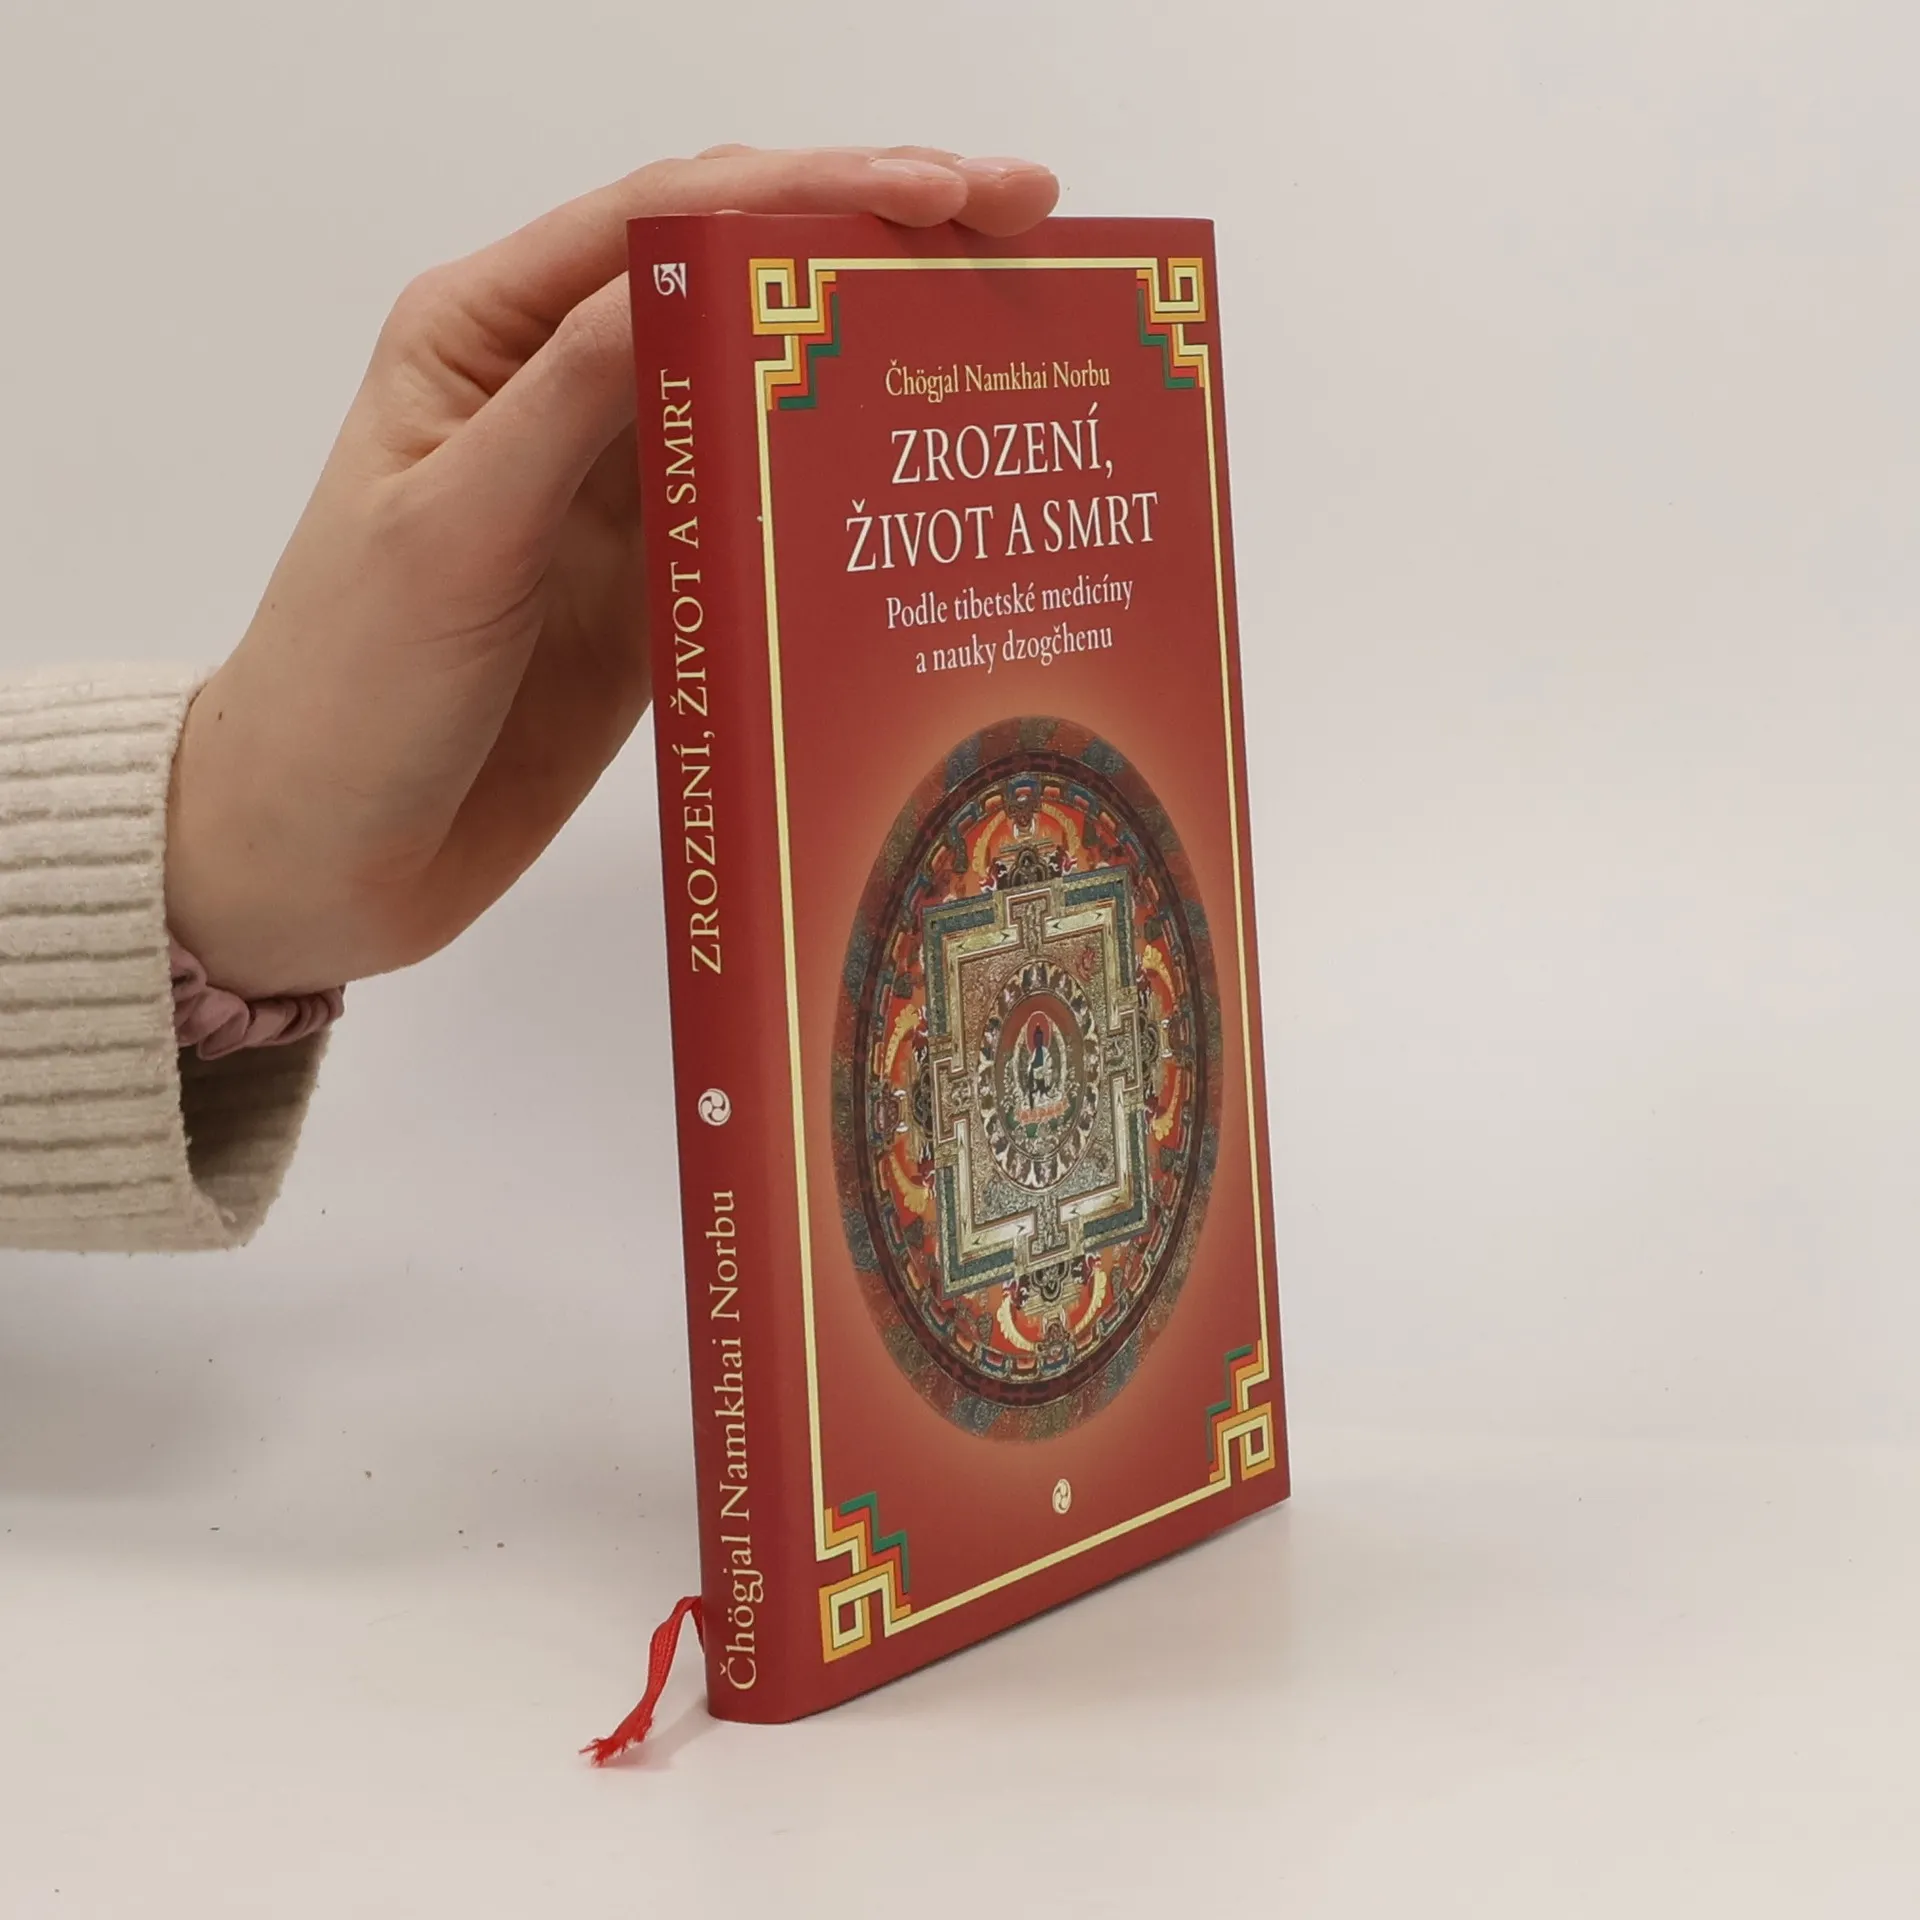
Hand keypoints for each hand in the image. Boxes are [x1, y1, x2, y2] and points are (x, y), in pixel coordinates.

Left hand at [165, 145, 1058, 994]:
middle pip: (739, 288)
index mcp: (490, 335)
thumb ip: (571, 399)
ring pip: (768, 403)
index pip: (672, 220)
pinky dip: (845, 504)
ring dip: (876, 378)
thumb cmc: (345, 685)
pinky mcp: (657, 593)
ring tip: (1007, 354)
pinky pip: (768, 524)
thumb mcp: (450, 526)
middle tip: (1023, 236)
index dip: (820, 190)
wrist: (320, 854)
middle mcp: (561, 396)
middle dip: (877, 253)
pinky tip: (930, 501)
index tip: (950, 193)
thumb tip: (701, 271)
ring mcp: (618, 497)